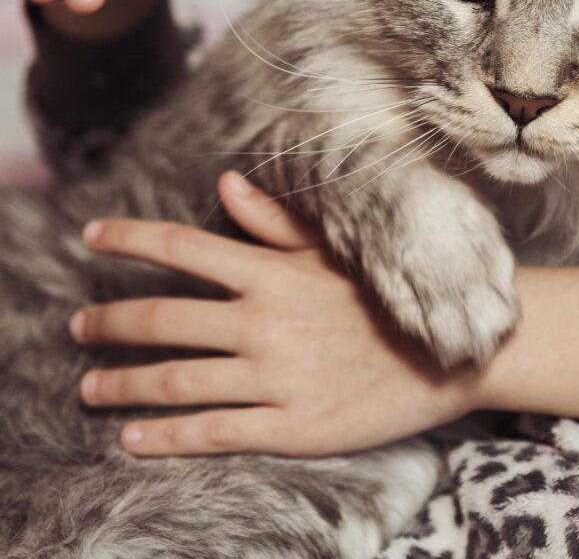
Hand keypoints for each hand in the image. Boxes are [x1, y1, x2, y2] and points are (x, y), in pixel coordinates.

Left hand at [69, 172, 480, 456]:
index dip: (128, 239)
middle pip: (160, 319)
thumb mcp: (337, 251)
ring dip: (121, 385)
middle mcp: (264, 322)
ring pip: (175, 382)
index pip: (182, 248)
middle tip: (77, 328)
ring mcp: (275, 377)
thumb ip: (276, 221)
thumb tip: (227, 184)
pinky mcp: (290, 426)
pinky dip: (163, 437)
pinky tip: (133, 439)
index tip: (89, 236)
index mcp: (274, 272)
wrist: (454, 353)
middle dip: (108, 323)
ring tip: (90, 388)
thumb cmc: (390, 296)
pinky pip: (211, 433)